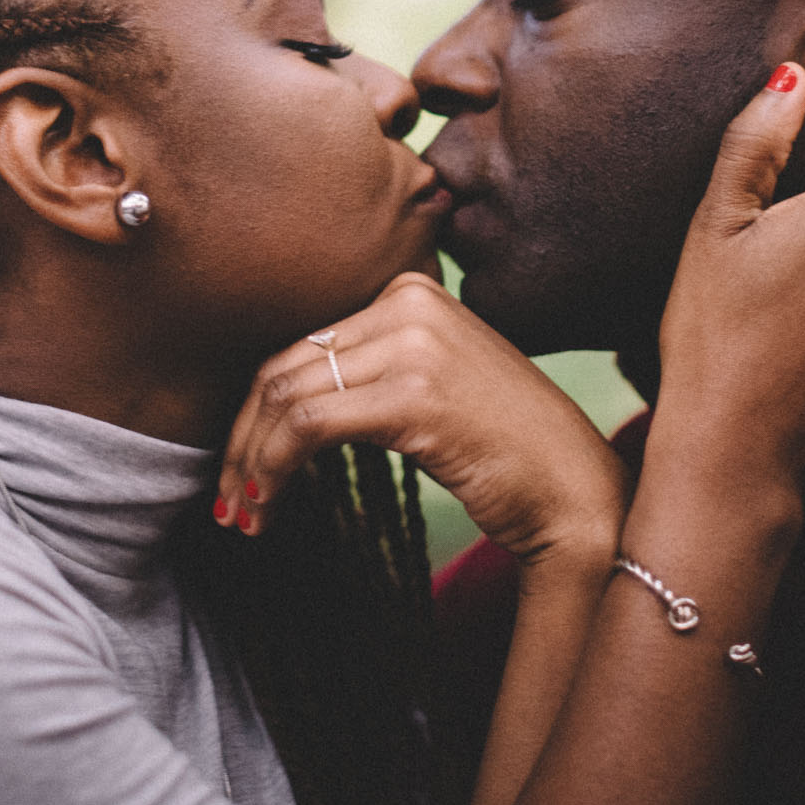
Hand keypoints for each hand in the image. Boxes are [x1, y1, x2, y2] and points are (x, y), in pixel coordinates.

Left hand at [215, 273, 626, 572]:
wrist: (576, 490)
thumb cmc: (506, 450)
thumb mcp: (432, 385)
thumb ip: (371, 372)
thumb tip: (282, 406)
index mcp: (413, 290)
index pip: (304, 344)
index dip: (257, 409)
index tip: (242, 464)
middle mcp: (411, 303)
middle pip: (286, 365)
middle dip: (245, 438)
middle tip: (229, 498)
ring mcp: (416, 344)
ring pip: (288, 396)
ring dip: (251, 463)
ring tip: (243, 513)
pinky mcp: (415, 395)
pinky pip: (310, 426)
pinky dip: (273, 469)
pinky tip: (267, 507)